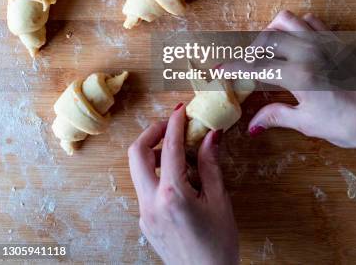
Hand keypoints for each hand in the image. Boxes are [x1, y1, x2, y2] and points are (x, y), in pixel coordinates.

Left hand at [128, 104, 238, 264]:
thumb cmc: (218, 246)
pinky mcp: (145, 221)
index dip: (175, 123)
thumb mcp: (219, 201)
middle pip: (136, 153)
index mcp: (172, 195)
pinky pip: (145, 187)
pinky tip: (179, 177)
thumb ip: (210, 164)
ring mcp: (144, 213)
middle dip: (151, 132)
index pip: (169, 147)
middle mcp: (151, 202)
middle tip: (171, 125)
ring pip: (138, 170)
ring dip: (153, 153)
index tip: (181, 110)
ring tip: (180, 153)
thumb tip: (211, 135)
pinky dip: (157, 173)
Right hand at [235, 10, 355, 159]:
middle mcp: (309, 51)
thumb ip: (277, 116)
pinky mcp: (336, 39)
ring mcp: (324, 41)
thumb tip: (251, 124)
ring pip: (286, 20)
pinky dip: (295, 27)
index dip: (233, 66)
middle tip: (246, 66)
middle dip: (249, 50)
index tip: (218, 69)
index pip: (256, 65)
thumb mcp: (309, 123)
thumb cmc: (350, 124)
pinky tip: (295, 44)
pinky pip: (309, 21)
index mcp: (299, 75)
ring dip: (271, 32)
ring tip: (269, 51)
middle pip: (266, 38)